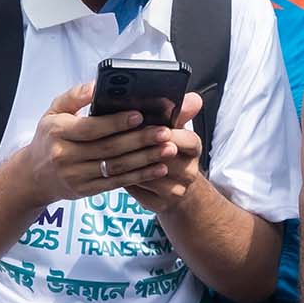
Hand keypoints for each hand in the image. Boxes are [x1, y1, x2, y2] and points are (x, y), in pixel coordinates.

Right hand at [18, 82, 173, 205]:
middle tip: (164, 132)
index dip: (116, 122)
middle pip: (108, 148)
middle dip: (139, 140)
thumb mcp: (53, 112)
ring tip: (168, 149)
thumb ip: (75, 96)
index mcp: (57, 131)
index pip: (90, 127)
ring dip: (145, 159)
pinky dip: (140, 176)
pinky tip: (159, 168)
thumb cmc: (49, 137)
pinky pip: (116, 183)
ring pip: (116, 167)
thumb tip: (96, 85)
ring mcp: (75, 176)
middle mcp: (64, 156)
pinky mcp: (85, 190)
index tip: (140, 115)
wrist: (34, 175)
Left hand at [121, 95, 207, 211]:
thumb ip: (179, 112)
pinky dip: (124, 177)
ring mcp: (176, 191)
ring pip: (149, 175)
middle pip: (165, 158)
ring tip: (110, 150)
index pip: (188, 140)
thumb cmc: (166, 148)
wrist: (172, 187)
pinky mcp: (160, 205)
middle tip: (120, 135)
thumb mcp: (174, 128)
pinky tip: (111, 167)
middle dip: (142, 147)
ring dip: (129, 162)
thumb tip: (193, 98)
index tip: (150, 126)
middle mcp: (189, 171)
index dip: (168, 134)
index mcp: (193, 147)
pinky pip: (139, 189)